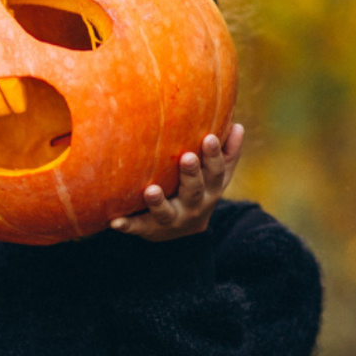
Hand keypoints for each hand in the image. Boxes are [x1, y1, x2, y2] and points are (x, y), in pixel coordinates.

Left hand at [112, 124, 243, 240]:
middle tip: (186, 157)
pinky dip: (128, 225)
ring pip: (166, 212)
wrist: (184, 229)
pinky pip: (139, 227)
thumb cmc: (200, 190)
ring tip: (150, 190)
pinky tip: (115, 221)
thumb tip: (239, 126)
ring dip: (158, 202)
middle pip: (194, 190)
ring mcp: (172, 219)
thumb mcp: (216, 176)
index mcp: (211, 189)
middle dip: (191, 174)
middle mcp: (194, 206)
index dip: (214, 156)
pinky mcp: (151, 229)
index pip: (216, 171)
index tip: (209, 138)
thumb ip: (228, 154)